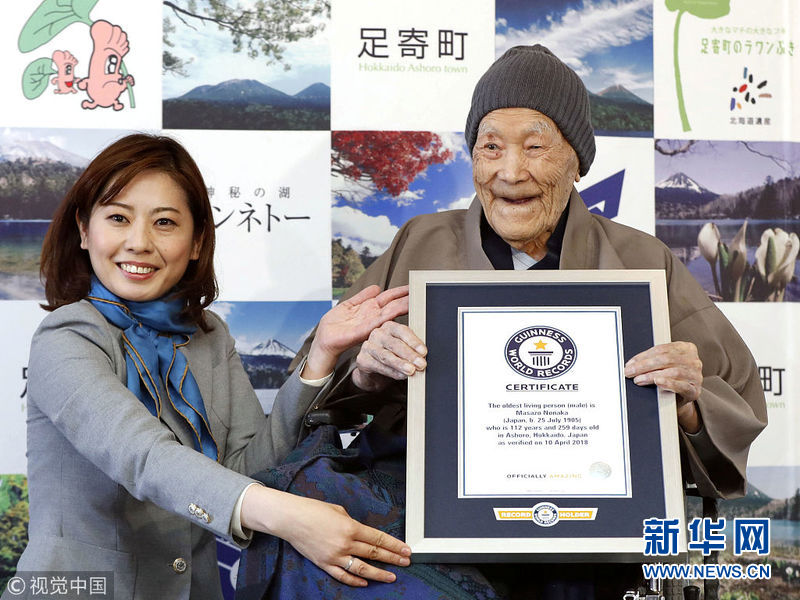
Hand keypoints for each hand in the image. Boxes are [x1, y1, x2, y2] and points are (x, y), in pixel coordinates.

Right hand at [243, 487, 410, 586]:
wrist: (291, 519)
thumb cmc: (314, 510)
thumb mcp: (339, 510)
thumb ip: (352, 523)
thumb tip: (361, 532)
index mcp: (350, 527)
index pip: (378, 539)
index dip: (394, 545)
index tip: (405, 549)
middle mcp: (345, 543)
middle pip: (374, 553)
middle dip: (392, 558)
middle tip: (406, 562)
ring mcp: (335, 556)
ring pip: (362, 568)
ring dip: (379, 573)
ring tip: (392, 577)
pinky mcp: (324, 564)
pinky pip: (343, 575)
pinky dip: (355, 580)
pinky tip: (365, 582)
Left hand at [303, 285, 409, 379]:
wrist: (324, 340)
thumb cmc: (334, 325)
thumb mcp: (350, 305)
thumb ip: (363, 296)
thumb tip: (376, 286)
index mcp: (369, 309)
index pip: (389, 297)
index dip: (400, 292)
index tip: (412, 287)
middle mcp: (372, 316)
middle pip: (393, 305)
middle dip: (406, 299)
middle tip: (420, 294)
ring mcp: (369, 324)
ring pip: (389, 313)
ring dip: (401, 307)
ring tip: (414, 301)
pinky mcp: (362, 331)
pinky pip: (377, 322)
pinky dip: (387, 316)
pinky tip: (397, 310)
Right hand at [352, 321, 426, 391]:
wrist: (374, 371)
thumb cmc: (392, 356)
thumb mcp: (403, 349)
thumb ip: (412, 349)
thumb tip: (424, 356)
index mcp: (390, 326)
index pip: (403, 331)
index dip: (414, 342)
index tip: (424, 352)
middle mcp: (378, 334)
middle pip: (394, 344)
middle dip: (409, 355)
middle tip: (421, 364)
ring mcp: (368, 346)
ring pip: (386, 356)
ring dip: (400, 364)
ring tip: (411, 371)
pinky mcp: (362, 359)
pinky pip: (379, 366)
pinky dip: (392, 372)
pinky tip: (401, 375)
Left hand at [624, 341, 702, 432]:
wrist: (680, 398)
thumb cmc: (670, 378)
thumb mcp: (664, 364)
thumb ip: (653, 359)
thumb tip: (632, 363)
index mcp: (686, 348)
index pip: (662, 349)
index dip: (643, 356)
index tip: (630, 363)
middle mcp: (693, 360)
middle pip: (666, 359)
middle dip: (644, 366)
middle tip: (629, 372)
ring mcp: (696, 376)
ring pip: (672, 372)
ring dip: (651, 376)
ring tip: (638, 379)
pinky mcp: (695, 390)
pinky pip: (681, 386)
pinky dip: (668, 383)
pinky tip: (657, 382)